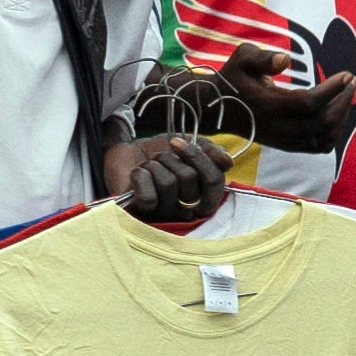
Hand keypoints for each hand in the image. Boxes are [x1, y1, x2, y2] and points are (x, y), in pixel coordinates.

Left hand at [110, 131, 226, 226]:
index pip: (214, 180)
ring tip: (148, 167)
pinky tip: (137, 175)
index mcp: (204, 195)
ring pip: (168, 183)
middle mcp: (188, 210)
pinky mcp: (144, 214)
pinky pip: (149, 197)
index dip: (198, 157)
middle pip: (189, 178)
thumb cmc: (163, 154)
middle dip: (170, 159)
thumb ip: (211, 151)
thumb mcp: (190, 145)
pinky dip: (140, 176)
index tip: (176, 141)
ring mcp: (166, 214)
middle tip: (158, 157)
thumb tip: (227, 161)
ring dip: (154, 165)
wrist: (128, 152)